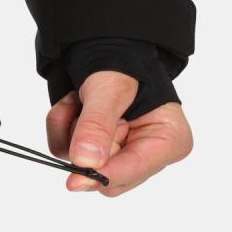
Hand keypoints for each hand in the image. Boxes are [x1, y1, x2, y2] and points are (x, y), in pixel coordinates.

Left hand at [45, 71, 192, 196]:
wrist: (105, 50)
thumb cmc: (120, 65)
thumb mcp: (110, 88)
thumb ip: (97, 124)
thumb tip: (86, 162)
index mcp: (170, 140)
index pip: (135, 169)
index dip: (103, 175)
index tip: (74, 181)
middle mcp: (148, 155)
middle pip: (106, 177)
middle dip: (85, 140)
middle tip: (80, 106)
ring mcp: (120, 156)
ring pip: (81, 165)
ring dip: (68, 128)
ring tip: (77, 99)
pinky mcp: (97, 153)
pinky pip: (66, 153)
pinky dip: (61, 127)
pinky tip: (72, 106)